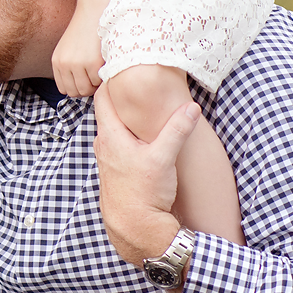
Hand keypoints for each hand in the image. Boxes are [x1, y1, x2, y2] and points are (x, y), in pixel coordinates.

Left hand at [52, 13, 103, 96]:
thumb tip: (77, 90)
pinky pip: (98, 81)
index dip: (76, 87)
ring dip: (94, 84)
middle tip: (95, 75)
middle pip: (74, 92)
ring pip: (86, 89)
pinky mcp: (92, 63)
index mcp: (57, 61)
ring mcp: (77, 64)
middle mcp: (64, 64)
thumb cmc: (85, 31)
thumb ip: (68, 67)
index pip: (64, 89)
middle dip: (86, 87)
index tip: (86, 79)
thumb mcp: (68, 49)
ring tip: (99, 70)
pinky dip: (103, 76)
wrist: (95, 12)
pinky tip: (104, 63)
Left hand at [93, 82, 196, 267]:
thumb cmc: (144, 193)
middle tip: (132, 78)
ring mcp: (106, 159)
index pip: (102, 97)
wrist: (134, 228)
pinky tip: (139, 136)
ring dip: (122, 116)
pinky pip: (117, 144)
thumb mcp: (163, 158)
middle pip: (106, 111)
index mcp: (110, 135)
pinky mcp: (114, 171)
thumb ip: (176, 130)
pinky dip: (125, 134)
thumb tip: (191, 107)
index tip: (119, 64)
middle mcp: (103, 144)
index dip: (109, 79)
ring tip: (137, 103)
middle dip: (117, 95)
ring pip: (112, 129)